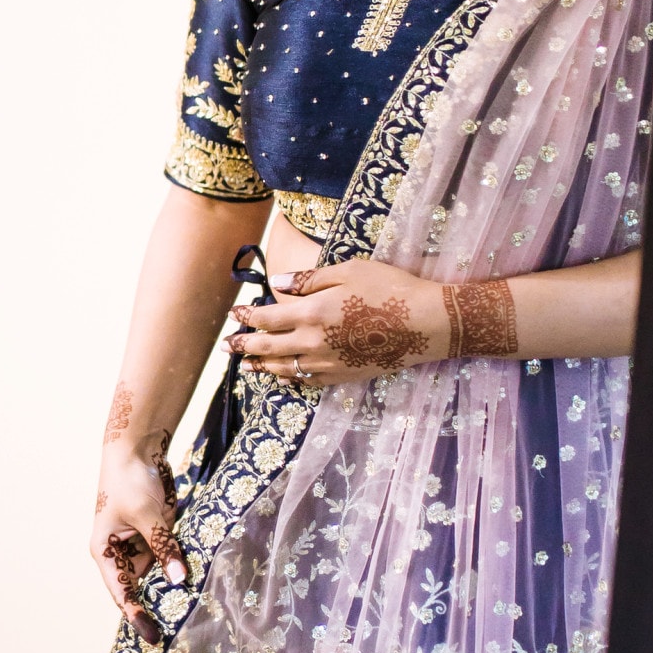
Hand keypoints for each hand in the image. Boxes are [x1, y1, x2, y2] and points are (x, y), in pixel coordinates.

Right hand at [92, 429, 184, 641]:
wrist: (136, 449)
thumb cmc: (130, 480)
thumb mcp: (148, 515)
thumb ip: (163, 547)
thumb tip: (180, 580)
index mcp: (105, 551)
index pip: (121, 592)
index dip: (136, 615)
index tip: (153, 637)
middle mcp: (119, 553)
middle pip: (138, 588)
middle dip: (156, 606)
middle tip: (178, 632)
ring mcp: (138, 544)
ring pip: (156, 574)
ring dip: (171, 586)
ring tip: (191, 609)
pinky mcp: (155, 535)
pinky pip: (168, 558)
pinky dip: (179, 566)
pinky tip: (196, 580)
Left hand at [225, 257, 449, 385]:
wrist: (426, 324)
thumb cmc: (389, 288)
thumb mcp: (348, 271)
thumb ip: (307, 280)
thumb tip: (275, 285)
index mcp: (311, 313)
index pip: (266, 318)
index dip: (246, 317)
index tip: (233, 315)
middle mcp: (313, 342)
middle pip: (267, 346)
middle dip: (243, 346)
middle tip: (226, 347)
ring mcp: (328, 363)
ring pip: (284, 368)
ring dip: (261, 366)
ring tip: (246, 366)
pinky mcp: (343, 376)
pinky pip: (308, 381)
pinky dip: (290, 378)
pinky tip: (283, 375)